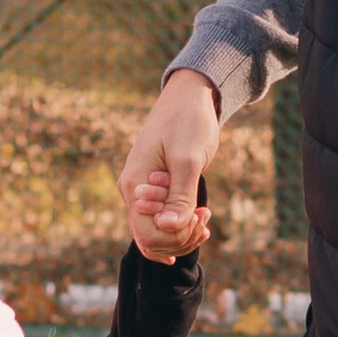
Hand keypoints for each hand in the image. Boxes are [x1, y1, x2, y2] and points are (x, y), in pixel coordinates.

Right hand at [118, 70, 221, 261]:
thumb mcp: (188, 159)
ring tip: (205, 214)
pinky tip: (199, 216)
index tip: (200, 215)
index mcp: (134, 184)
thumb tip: (171, 227)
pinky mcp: (153, 189)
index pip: (148, 234)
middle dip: (181, 235)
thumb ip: (180, 196)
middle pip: (151, 238)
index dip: (176, 235)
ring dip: (183, 232)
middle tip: (205, 215)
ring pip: (156, 232)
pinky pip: (161, 219)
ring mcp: (141, 191)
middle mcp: (131, 192)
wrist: (188, 98)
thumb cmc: (188, 122)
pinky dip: (180, 224)